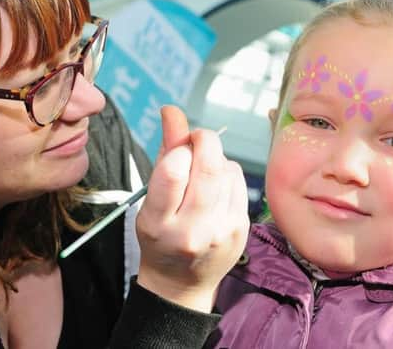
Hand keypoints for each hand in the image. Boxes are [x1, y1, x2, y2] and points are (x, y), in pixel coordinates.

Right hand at [136, 105, 249, 311]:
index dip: (179, 147)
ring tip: (202, 175)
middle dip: (204, 141)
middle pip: (209, 166)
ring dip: (215, 159)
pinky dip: (228, 174)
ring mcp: (222, 231)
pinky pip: (239, 180)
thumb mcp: (150, 198)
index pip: (173, 169)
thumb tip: (171, 110)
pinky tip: (216, 188)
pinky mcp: (242, 227)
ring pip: (227, 169)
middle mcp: (192, 230)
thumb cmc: (160, 236)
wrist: (181, 282)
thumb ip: (164, 151)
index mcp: (159, 222)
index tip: (178, 148)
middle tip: (195, 142)